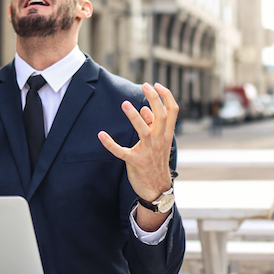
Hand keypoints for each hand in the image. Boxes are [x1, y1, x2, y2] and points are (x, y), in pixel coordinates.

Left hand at [98, 83, 177, 225]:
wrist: (157, 189)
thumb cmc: (156, 162)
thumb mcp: (159, 143)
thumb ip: (152, 126)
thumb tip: (144, 109)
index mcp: (166, 135)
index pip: (172, 111)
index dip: (166, 96)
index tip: (157, 85)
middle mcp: (159, 141)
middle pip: (161, 116)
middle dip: (154, 99)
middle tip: (145, 85)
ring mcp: (148, 152)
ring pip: (143, 131)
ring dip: (134, 117)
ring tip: (124, 104)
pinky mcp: (135, 162)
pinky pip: (122, 151)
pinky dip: (111, 144)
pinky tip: (101, 135)